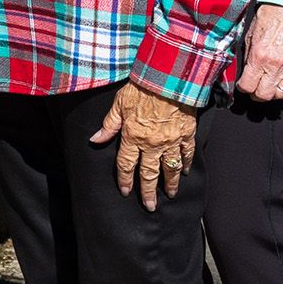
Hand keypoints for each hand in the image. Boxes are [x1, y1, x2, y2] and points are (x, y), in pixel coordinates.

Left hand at [92, 80, 199, 210]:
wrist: (169, 77)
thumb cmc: (141, 88)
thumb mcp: (119, 105)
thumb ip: (109, 125)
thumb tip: (95, 140)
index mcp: (132, 136)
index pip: (126, 165)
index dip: (124, 180)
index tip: (125, 191)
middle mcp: (152, 143)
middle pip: (149, 173)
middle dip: (148, 191)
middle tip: (149, 206)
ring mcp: (171, 140)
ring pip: (170, 168)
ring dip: (170, 183)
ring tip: (170, 195)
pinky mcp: (187, 134)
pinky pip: (186, 153)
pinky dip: (185, 164)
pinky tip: (184, 172)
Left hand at [232, 3, 282, 102]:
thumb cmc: (269, 19)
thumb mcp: (250, 37)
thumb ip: (248, 57)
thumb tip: (244, 73)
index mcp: (259, 57)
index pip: (248, 86)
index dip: (243, 88)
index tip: (242, 85)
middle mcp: (276, 65)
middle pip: (265, 95)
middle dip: (257, 95)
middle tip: (254, 89)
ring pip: (282, 94)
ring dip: (273, 93)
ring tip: (268, 85)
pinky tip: (282, 80)